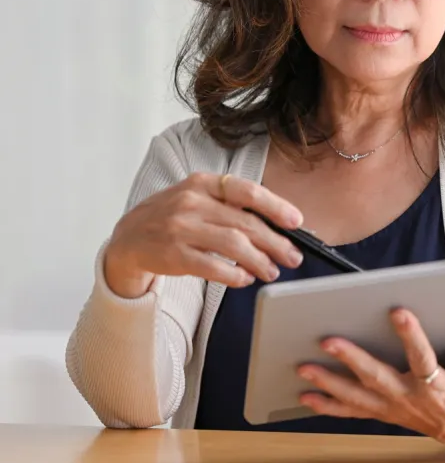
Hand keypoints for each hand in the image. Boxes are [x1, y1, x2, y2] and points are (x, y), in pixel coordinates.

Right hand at [104, 172, 303, 297]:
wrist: (128, 238)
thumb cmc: (173, 218)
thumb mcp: (198, 197)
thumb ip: (230, 205)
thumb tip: (277, 223)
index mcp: (203, 183)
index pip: (247, 191)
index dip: (276, 206)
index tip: (297, 221)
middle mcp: (192, 202)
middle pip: (245, 222)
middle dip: (275, 242)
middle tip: (293, 257)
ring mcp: (180, 228)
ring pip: (233, 245)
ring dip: (259, 260)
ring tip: (272, 271)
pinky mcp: (173, 255)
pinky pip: (212, 266)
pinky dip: (234, 275)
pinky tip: (245, 279)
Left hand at [297, 306, 444, 451]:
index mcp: (437, 386)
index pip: (423, 357)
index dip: (410, 336)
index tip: (397, 311)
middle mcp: (410, 399)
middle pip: (377, 378)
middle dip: (351, 360)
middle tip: (328, 342)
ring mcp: (394, 409)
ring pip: (357, 397)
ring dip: (329, 383)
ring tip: (304, 369)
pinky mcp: (385, 413)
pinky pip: (353, 412)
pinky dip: (329, 405)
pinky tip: (307, 395)